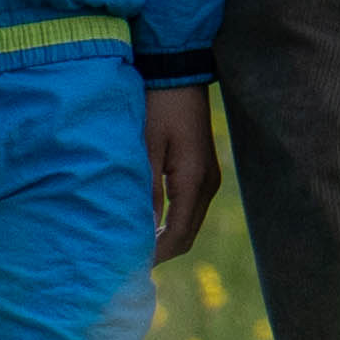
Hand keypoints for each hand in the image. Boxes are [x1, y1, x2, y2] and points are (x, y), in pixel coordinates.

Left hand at [144, 84, 217, 263]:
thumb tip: (140, 231)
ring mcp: (210, 178)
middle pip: (188, 235)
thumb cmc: (157, 107)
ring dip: (167, 238)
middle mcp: (208, 185)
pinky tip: (151, 223)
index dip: (156, 254)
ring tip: (136, 245)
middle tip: (129, 260)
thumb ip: (145, 192)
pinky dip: (173, 222)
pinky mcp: (205, 172)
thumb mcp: (145, 149)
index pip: (178, 235)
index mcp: (193, 181)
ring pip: (190, 224)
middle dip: (162, 251)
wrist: (178, 75)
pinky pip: (191, 209)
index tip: (130, 265)